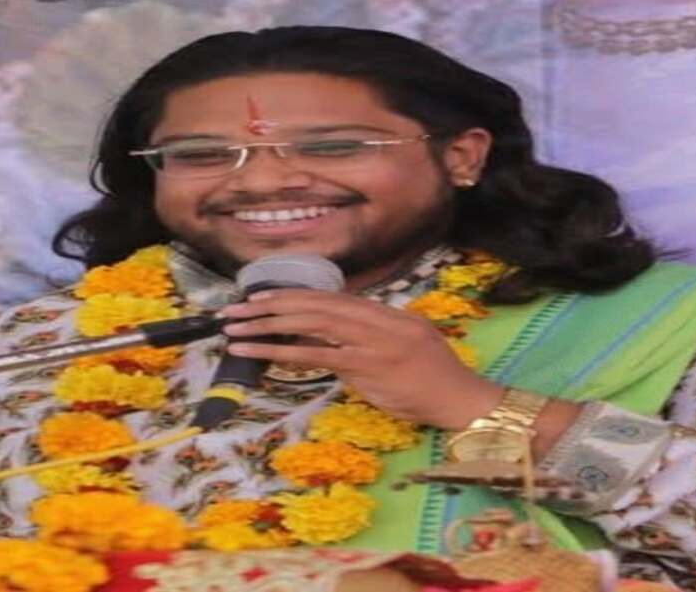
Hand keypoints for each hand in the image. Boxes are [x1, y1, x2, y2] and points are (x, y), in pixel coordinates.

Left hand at [219, 289, 503, 428]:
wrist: (461, 400)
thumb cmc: (433, 380)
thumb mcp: (402, 347)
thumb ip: (366, 339)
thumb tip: (325, 339)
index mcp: (385, 313)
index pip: (331, 297)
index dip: (293, 295)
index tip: (261, 297)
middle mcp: (376, 319)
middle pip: (314, 305)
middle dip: (270, 306)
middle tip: (234, 311)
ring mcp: (371, 340)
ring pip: (309, 324)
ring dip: (266, 326)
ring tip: (234, 330)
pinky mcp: (365, 366)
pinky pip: (313, 355)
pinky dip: (277, 352)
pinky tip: (252, 353)